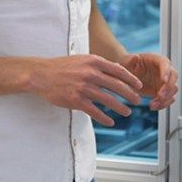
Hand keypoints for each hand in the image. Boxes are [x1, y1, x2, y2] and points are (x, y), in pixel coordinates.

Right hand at [25, 55, 142, 126]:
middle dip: (130, 94)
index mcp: (94, 62)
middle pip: (117, 86)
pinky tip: (110, 121)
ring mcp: (84, 88)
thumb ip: (99, 65)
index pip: (118, 71)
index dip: (131, 79)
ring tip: (127, 112)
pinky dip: (104, 118)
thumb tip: (117, 70)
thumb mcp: (82, 60)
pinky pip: (95, 111)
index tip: (139, 86)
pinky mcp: (76, 100)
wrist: (42, 75)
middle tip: (137, 100)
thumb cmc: (63, 67)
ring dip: (120, 107)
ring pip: (108, 100)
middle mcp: (91, 74)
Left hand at [121, 52, 179, 110]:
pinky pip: (168, 99)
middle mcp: (164, 70)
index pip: (166, 63)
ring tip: (153, 104)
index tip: (163, 80)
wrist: (127, 76)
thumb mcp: (127, 62)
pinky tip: (153, 107)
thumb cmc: (128, 66)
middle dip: (168, 87)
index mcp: (157, 60)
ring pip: (173, 89)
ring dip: (166, 98)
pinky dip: (163, 104)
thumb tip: (136, 57)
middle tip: (159, 96)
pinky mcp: (163, 92)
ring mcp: (165, 82)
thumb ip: (131, 61)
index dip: (166, 72)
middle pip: (174, 77)